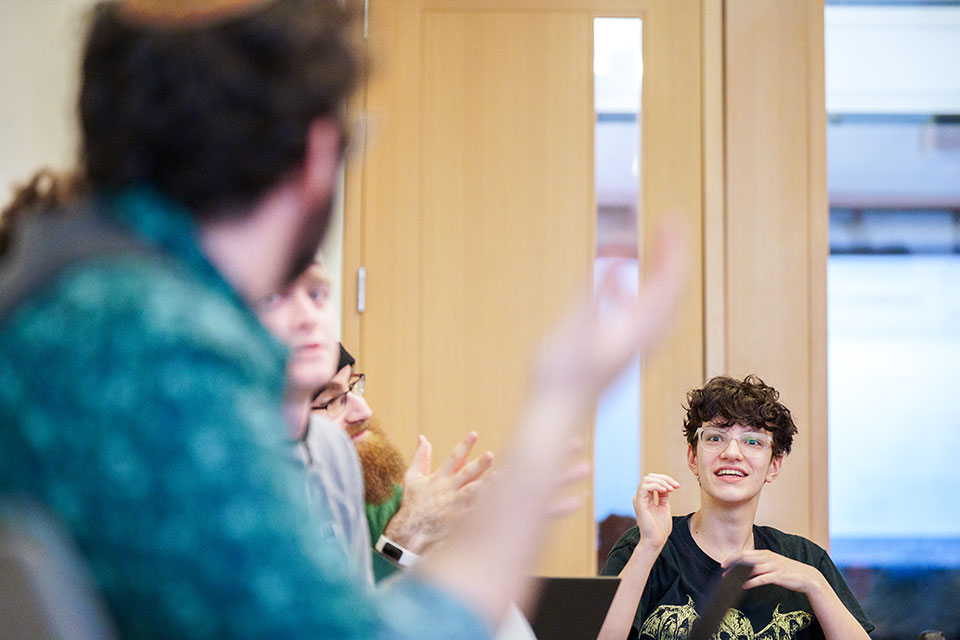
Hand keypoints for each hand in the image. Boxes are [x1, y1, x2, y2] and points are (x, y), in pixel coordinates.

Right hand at [384, 431, 493, 552]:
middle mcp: (447, 489)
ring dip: (486, 484)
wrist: (410, 530)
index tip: (474, 433)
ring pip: (472, 492)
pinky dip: (485, 505)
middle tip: (491, 454)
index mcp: (438, 478)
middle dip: (478, 464)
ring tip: (501, 476)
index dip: (464, 445)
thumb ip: (420, 457)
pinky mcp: (457, 519)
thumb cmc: (412, 502)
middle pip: (465, 474)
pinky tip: (499, 498)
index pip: (453, 458)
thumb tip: (422, 437)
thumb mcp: (412, 477)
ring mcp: (453, 504)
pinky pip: (474, 511)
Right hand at [532, 226, 686, 411]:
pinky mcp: (620, 354)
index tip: (671, 220)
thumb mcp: (575, 326)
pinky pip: (641, 318)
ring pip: (658, 306)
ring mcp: (632, 348)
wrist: (553, 416)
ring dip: (656, 275)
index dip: (672, 249)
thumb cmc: (560, 376)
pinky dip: (638, 295)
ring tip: (649, 251)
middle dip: (669, 257)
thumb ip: (596, 292)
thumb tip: (615, 261)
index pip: (668, 282)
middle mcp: (642, 339)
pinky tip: (618, 290)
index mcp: (637, 330)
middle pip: (670, 292)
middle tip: (665, 227)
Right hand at [633, 473, 678, 549]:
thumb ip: (663, 497)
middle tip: (675, 486)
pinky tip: (665, 490)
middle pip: (649, 477)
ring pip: (646, 479)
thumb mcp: (664, 508)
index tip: (677, 486)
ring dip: (661, 481)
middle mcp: (641, 497)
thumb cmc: (660, 528)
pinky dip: (656, 486)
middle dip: (664, 478)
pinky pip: (644, 487)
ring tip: (671, 489)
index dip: (666, 480)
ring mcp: (639, 499)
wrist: (656, 541)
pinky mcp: (639, 503)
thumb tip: (667, 486)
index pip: (653, 481)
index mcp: (646, 498)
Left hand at [723, 550, 826, 594]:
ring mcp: (772, 567)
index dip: (733, 558)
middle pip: (745, 559)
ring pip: (751, 568)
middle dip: (732, 564)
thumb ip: (761, 562)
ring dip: (738, 574)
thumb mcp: (774, 562)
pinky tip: (743, 585)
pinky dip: (750, 582)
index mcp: (766, 553)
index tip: (724, 563)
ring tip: (730, 579)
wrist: (807, 576)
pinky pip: (760, 579)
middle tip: (723, 570)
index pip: (745, 553)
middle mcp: (768, 558)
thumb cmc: (789, 570)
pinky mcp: (777, 576)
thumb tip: (748, 566)